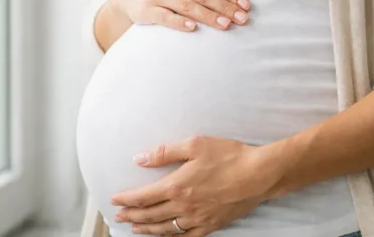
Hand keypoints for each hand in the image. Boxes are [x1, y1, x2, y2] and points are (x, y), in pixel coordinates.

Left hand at [111, 136, 277, 235]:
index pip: (143, 197)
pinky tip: (167, 236)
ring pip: (165, 229)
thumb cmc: (228, 156)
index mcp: (176, 186)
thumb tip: (140, 159)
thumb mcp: (195, 145)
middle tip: (119, 216)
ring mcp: (197, 219)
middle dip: (132, 216)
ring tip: (136, 228)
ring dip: (147, 229)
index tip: (115, 200)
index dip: (127, 200)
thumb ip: (165, 152)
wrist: (258, 175)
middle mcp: (183, 207)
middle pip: (150, 216)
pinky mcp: (211, 225)